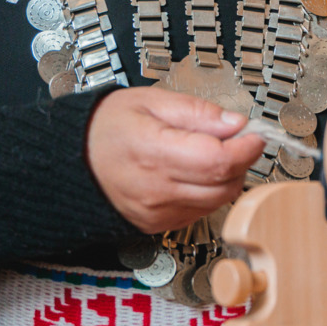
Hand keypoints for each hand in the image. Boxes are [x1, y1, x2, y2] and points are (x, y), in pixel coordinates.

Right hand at [86, 86, 264, 233]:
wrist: (71, 160)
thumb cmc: (105, 128)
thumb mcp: (150, 100)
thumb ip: (197, 111)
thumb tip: (235, 123)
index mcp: (153, 153)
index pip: (219, 160)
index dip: (246, 147)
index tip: (255, 134)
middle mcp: (156, 189)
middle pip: (225, 184)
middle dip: (242, 161)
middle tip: (237, 139)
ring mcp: (157, 212)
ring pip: (217, 201)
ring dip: (227, 178)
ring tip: (213, 152)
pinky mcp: (158, 225)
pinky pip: (200, 212)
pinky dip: (209, 192)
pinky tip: (196, 173)